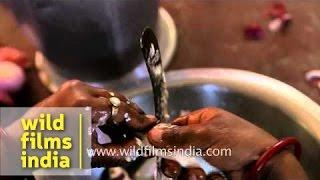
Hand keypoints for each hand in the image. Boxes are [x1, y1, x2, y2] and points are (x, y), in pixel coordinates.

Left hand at [38, 80, 156, 166]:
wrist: (25, 141)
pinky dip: (108, 108)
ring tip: (127, 128)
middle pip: (118, 100)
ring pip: (110, 97)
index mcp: (84, 105)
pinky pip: (98, 96)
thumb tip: (138, 145)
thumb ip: (119, 151)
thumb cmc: (53, 150)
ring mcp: (75, 86)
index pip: (123, 110)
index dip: (139, 119)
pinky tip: (111, 122)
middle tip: (141, 128)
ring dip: (120, 112)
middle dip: (132, 115)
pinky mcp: (72, 87)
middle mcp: (81, 89)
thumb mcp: (90, 155)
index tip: (151, 125)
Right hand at [147, 107, 277, 178]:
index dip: (165, 136)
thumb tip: (152, 133)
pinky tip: (215, 177)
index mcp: (202, 121)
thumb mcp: (206, 134)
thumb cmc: (238, 142)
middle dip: (174, 162)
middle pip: (175, 151)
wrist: (263, 166)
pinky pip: (196, 177)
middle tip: (175, 168)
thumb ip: (177, 136)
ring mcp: (207, 157)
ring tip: (200, 175)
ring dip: (189, 174)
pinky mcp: (212, 172)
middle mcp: (202, 138)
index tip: (156, 147)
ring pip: (184, 168)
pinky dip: (204, 179)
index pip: (175, 126)